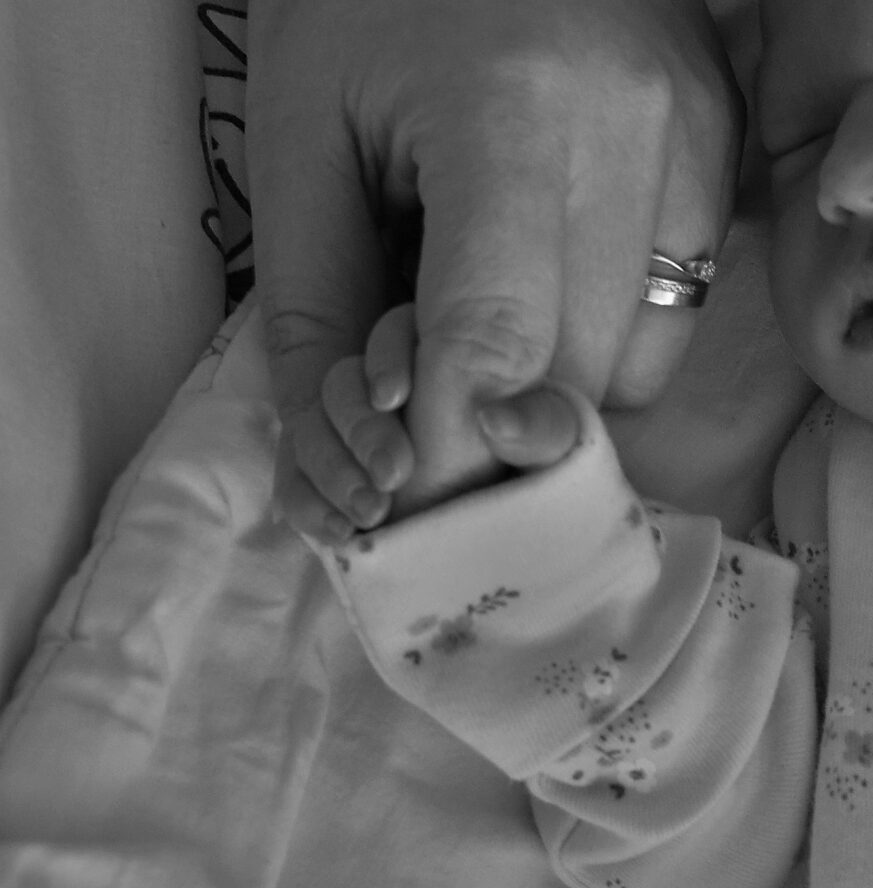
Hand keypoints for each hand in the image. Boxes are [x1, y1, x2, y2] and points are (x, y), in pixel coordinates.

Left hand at [252, 0, 741, 540]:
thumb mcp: (298, 134)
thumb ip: (317, 309)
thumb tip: (351, 471)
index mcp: (509, 108)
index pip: (501, 337)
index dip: (445, 440)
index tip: (396, 477)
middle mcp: (634, 120)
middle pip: (586, 369)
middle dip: (500, 417)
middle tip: (425, 385)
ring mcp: (699, 119)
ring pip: (653, 349)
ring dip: (566, 372)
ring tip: (491, 306)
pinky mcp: (726, 119)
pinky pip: (691, 283)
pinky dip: (618, 311)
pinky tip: (553, 254)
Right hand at [317, 302, 586, 526]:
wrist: (527, 554)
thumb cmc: (548, 485)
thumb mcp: (558, 451)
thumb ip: (544, 429)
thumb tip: (496, 421)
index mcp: (441, 357)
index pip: (397, 333)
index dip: (389, 358)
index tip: (396, 398)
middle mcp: (391, 390)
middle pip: (345, 381)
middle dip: (360, 425)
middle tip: (392, 474)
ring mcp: (353, 438)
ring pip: (312, 428)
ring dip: (330, 468)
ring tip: (365, 517)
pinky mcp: (332, 484)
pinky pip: (298, 480)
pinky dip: (309, 504)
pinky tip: (335, 534)